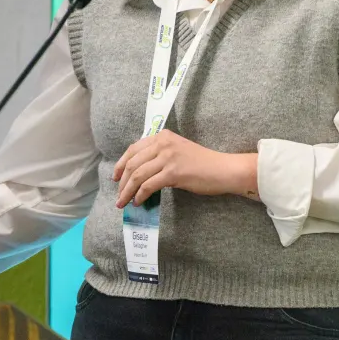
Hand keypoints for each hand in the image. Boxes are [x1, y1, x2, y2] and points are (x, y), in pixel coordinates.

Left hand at [113, 131, 257, 206]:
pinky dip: (140, 195)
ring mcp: (168, 157)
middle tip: (119, 195)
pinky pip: (148, 185)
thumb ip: (160, 155)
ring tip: (123, 202)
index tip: (115, 177)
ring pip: (137, 175)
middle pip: (132, 163)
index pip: (133, 149)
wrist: (222, 169)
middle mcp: (163, 143)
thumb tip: (140, 172)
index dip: (120, 164)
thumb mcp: (178, 151)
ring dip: (127, 191)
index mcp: (162, 136)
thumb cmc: (203, 163)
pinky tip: (138, 202)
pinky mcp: (173, 172)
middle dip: (122, 181)